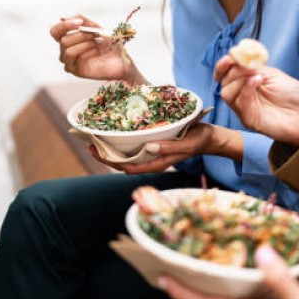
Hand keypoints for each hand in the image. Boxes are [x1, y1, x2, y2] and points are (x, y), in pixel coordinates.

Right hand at [49, 15, 145, 82]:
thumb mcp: (96, 27)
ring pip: (66, 48)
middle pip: (62, 39)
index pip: (55, 31)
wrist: (121, 59)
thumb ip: (81, 20)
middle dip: (81, 34)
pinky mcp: (75, 70)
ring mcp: (69, 61)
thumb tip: (63, 17)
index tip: (80, 22)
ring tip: (97, 43)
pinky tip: (96, 53)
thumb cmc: (109, 43)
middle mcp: (65, 50)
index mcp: (68, 38)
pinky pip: (72, 56)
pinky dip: (85, 51)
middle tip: (96, 35)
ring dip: (85, 42)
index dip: (64, 25)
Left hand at [94, 123, 231, 174]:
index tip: (96, 151)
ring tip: (97, 137)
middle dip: (106, 155)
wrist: (210, 137)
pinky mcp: (155, 144)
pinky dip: (123, 140)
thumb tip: (148, 147)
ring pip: (127, 155)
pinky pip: (135, 146)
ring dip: (112, 148)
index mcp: (158, 163)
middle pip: (124, 163)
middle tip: (89, 143)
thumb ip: (169, 147)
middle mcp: (152, 160)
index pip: (128, 168)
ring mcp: (153, 153)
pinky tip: (116, 131)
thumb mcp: (186, 143)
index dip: (110, 162)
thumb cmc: (199, 139)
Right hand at [214, 55, 298, 145]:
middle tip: (249, 65)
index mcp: (245, 82)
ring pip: (226, 93)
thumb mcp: (271, 73)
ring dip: (239, 79)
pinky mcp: (248, 119)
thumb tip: (237, 55)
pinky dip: (246, 89)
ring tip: (256, 74)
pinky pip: (240, 103)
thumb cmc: (292, 95)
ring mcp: (244, 107)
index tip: (230, 56)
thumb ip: (253, 66)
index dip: (223, 65)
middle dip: (234, 70)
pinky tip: (258, 81)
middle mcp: (242, 94)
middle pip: (223, 81)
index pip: (225, 73)